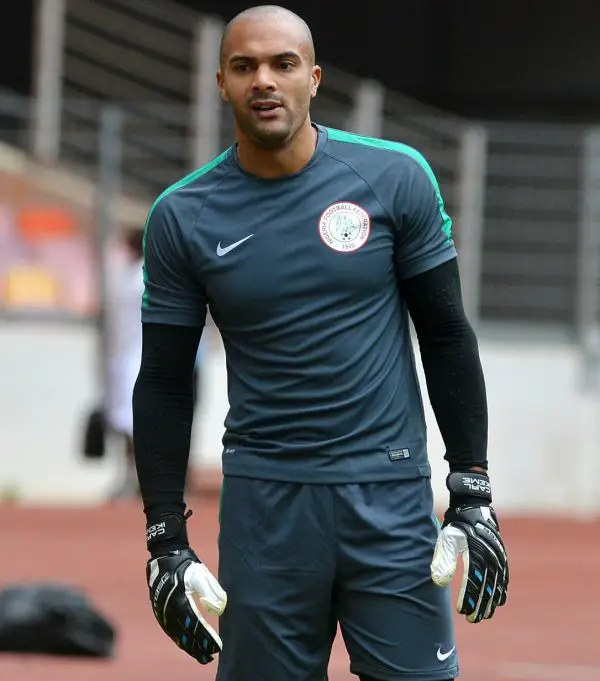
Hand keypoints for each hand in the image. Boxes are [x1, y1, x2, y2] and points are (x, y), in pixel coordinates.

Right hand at [146, 513, 226, 663]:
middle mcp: (169, 610)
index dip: (206, 639)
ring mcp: (162, 611)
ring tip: (200, 655)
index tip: (217, 648)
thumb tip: (221, 608)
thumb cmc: (185, 563)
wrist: (164, 554)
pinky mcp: (160, 610)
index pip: (196, 626)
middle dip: (198, 647)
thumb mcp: (201, 574)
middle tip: (210, 658)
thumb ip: (212, 591)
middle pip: (185, 635)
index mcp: (180, 602)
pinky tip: (186, 644)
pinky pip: (170, 629)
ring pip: (177, 634)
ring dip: (188, 646)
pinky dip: (179, 639)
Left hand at [430, 471, 508, 622]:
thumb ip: (443, 559)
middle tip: (473, 620)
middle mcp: (490, 556)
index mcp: (475, 553)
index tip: (463, 612)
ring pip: (498, 585)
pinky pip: (504, 576)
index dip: (469, 599)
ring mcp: (499, 556)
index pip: (473, 583)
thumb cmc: (456, 523)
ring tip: (485, 615)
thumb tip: (439, 582)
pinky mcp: (502, 554)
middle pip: (487, 587)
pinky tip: (499, 600)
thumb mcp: (446, 537)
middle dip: (481, 605)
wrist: (473, 504)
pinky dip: (502, 590)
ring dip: (492, 601)